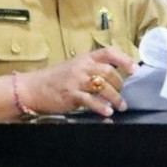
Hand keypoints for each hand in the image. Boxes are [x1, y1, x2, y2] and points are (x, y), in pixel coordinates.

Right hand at [17, 47, 136, 116]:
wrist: (32, 88)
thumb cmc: (55, 78)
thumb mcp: (75, 67)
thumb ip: (93, 69)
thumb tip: (114, 76)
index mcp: (85, 58)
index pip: (108, 53)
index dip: (124, 59)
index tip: (135, 69)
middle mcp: (82, 67)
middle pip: (109, 72)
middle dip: (120, 85)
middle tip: (123, 95)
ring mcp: (76, 80)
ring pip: (103, 87)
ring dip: (115, 98)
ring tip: (121, 106)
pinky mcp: (70, 95)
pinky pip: (90, 101)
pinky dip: (101, 107)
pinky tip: (107, 113)